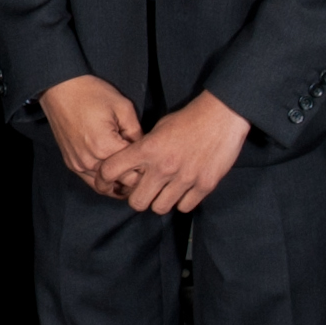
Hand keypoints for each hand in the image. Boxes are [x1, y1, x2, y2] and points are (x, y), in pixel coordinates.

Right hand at [37, 76, 144, 190]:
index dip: (148, 171)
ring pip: (105, 187)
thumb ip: (138, 134)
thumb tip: (144, 152)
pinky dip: (104, 180)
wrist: (60, 89)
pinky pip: (91, 181)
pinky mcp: (71, 163)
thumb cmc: (91, 94)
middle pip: (121, 184)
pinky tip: (114, 173)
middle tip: (146, 170)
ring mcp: (78, 164)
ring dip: (119, 183)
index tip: (153, 164)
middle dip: (135, 178)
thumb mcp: (124, 108)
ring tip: (131, 172)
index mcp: (105, 148)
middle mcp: (90, 161)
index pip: (135, 174)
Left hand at [110, 92, 252, 215]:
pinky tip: (183, 190)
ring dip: (160, 201)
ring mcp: (184, 178)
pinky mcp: (204, 185)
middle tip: (144, 191)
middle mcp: (163, 167)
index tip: (107, 183)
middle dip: (137, 198)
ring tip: (165, 191)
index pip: (111, 171)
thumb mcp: (158, 128)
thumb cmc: (188, 119)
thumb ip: (143, 148)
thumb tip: (133, 166)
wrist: (222, 116)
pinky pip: (184, 207)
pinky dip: (182, 201)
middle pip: (137, 202)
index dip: (104, 180)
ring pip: (160, 208)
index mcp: (147, 149)